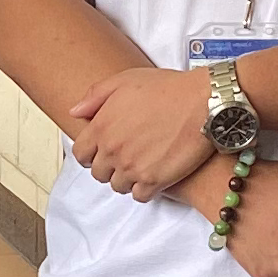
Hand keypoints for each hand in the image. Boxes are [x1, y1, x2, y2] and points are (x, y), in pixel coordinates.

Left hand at [67, 66, 214, 200]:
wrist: (202, 103)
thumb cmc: (166, 88)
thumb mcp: (125, 80)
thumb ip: (95, 96)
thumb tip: (75, 112)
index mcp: (101, 126)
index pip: (80, 154)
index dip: (90, 153)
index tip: (102, 151)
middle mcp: (113, 150)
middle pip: (98, 173)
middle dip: (109, 166)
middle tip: (125, 156)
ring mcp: (132, 167)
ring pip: (118, 186)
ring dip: (127, 178)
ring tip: (141, 164)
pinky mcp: (154, 180)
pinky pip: (139, 196)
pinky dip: (144, 189)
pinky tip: (153, 174)